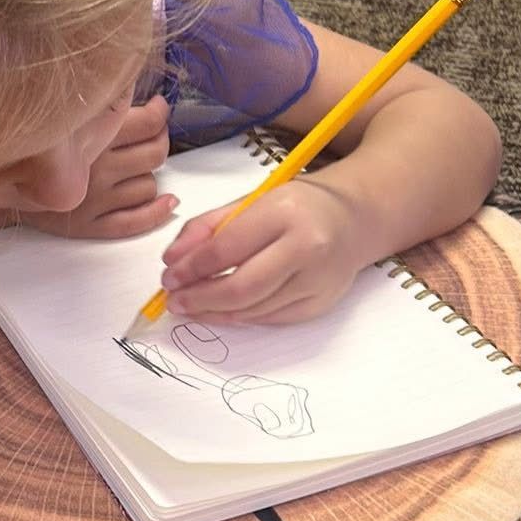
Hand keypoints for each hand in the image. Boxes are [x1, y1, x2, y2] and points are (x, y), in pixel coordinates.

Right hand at [25, 96, 177, 240]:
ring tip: (134, 168)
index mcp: (90, 138)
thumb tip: (131, 83)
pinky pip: (136, 221)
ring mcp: (95, 201)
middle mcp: (96, 170)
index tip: (157, 108)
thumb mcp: (63, 117)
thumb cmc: (34, 148)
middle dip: (160, 141)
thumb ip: (95, 104)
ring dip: (148, 176)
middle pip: (155, 154)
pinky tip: (168, 201)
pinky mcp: (91, 226)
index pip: (149, 123)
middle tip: (153, 135)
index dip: (160, 113)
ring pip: (149, 186)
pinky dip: (158, 211)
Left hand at [159, 177, 370, 324]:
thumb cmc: (295, 207)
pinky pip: (270, 318)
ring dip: (214, 313)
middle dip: (200, 299)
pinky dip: (240, 317)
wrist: (353, 219)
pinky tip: (220, 311)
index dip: (191, 269)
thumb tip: (172, 261)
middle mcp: (307, 247)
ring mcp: (318, 280)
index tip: (168, 278)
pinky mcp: (320, 304)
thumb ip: (207, 227)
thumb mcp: (251, 202)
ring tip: (190, 307)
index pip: (226, 249)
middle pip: (241, 288)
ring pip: (254, 310)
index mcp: (285, 211)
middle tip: (175, 302)